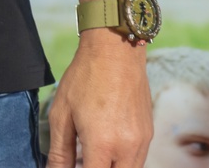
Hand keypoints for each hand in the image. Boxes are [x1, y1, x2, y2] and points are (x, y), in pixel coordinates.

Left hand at [47, 30, 150, 167]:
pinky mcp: (148, 134)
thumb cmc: (85, 78)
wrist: (115, 51)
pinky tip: (107, 150)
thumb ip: (59, 151)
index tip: (70, 167)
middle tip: (83, 162)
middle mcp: (127, 148)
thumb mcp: (61, 114)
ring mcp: (142, 142)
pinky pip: (138, 160)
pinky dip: (123, 162)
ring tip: (92, 158)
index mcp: (102, 144)